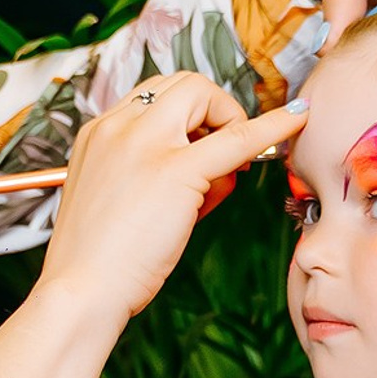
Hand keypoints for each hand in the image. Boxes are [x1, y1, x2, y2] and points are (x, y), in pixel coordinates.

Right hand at [38, 73, 308, 325]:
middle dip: (212, 110)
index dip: (187, 117)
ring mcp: (144, 144)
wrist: (79, 293)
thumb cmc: (97, 262)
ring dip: (227, 121)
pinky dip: (273, 126)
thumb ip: (154, 175)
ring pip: (203, 94)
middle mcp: (116, 128)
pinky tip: (297, 122)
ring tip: (220, 176)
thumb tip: (220, 171)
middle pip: (182, 84)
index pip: (153, 97)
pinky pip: (238, 137)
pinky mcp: (175, 171)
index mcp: (96, 134)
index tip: (200, 148)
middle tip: (221, 155)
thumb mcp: (116, 202)